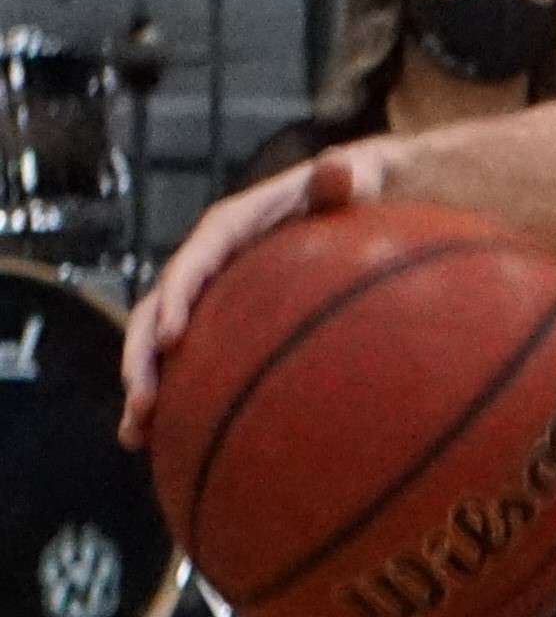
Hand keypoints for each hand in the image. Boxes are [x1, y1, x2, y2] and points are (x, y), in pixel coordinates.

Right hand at [120, 142, 389, 441]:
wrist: (360, 196)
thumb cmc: (359, 186)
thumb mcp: (356, 177)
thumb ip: (343, 180)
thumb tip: (340, 168)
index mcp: (228, 229)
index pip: (193, 263)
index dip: (179, 297)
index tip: (175, 338)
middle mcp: (207, 263)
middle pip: (158, 310)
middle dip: (142, 357)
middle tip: (141, 403)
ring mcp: (211, 296)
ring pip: (161, 344)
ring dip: (145, 387)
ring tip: (133, 437)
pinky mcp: (223, 322)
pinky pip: (191, 361)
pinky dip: (177, 398)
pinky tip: (168, 447)